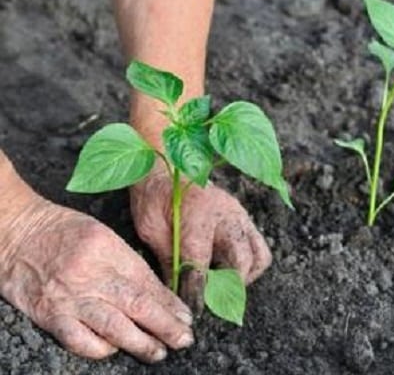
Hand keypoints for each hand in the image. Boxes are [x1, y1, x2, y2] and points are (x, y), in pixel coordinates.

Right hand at [0, 195, 194, 361]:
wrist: (17, 232)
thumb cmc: (64, 232)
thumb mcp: (103, 236)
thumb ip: (129, 264)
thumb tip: (160, 295)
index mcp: (108, 249)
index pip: (147, 283)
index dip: (170, 304)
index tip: (186, 318)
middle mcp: (91, 274)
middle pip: (137, 306)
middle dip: (166, 327)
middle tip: (183, 340)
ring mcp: (69, 297)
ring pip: (113, 327)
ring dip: (141, 343)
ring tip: (159, 352)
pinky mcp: (50, 315)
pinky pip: (80, 340)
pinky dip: (101, 349)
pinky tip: (114, 349)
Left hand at [130, 163, 271, 311]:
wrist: (167, 166)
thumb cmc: (154, 197)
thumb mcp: (150, 228)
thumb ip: (167, 260)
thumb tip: (175, 293)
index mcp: (196, 215)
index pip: (200, 264)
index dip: (197, 292)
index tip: (193, 310)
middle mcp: (225, 215)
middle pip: (239, 262)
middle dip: (225, 288)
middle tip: (209, 301)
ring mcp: (239, 216)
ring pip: (257, 257)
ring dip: (242, 278)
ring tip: (222, 286)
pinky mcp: (245, 219)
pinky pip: (260, 248)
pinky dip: (251, 266)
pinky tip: (229, 271)